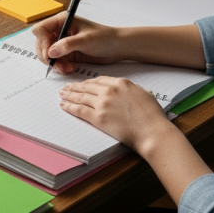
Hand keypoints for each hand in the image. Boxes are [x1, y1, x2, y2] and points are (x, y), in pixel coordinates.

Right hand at [32, 13, 121, 74]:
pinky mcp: (66, 53)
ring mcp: (62, 43)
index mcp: (62, 21)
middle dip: (47, 56)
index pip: (40, 29)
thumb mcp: (86, 40)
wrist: (117, 48)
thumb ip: (67, 45)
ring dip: (54, 64)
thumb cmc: (105, 38)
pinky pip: (56, 61)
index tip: (49, 53)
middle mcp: (59, 31)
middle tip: (56, 64)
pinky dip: (60, 67)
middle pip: (40, 43)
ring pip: (47, 55)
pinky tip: (70, 68)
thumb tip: (50, 52)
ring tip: (66, 68)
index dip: (42, 42)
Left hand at [57, 76, 173, 152]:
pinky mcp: (98, 117)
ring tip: (61, 95)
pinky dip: (69, 107)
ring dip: (69, 95)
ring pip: (80, 97)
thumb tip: (128, 91)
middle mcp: (110, 90)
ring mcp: (103, 103)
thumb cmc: (152, 117)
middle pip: (87, 87)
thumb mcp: (144, 95)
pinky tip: (63, 106)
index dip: (88, 83)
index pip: (99, 80)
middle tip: (66, 88)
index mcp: (122, 83)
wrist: (152, 132)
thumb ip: (132, 90)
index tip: (82, 84)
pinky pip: (79, 110)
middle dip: (75, 87)